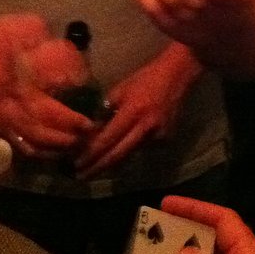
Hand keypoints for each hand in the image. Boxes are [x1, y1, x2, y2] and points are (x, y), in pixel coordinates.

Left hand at [75, 44, 202, 177]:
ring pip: (129, 154)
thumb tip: (93, 130)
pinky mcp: (165, 139)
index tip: (77, 164)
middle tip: (81, 177)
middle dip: (98, 168)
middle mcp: (145, 128)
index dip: (92, 154)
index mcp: (132, 112)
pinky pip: (142, 148)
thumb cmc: (145, 79)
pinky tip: (121, 149)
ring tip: (95, 167)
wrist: (177, 76)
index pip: (108, 139)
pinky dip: (129, 150)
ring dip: (111, 162)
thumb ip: (107, 111)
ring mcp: (157, 136)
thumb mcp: (120, 90)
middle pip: (118, 155)